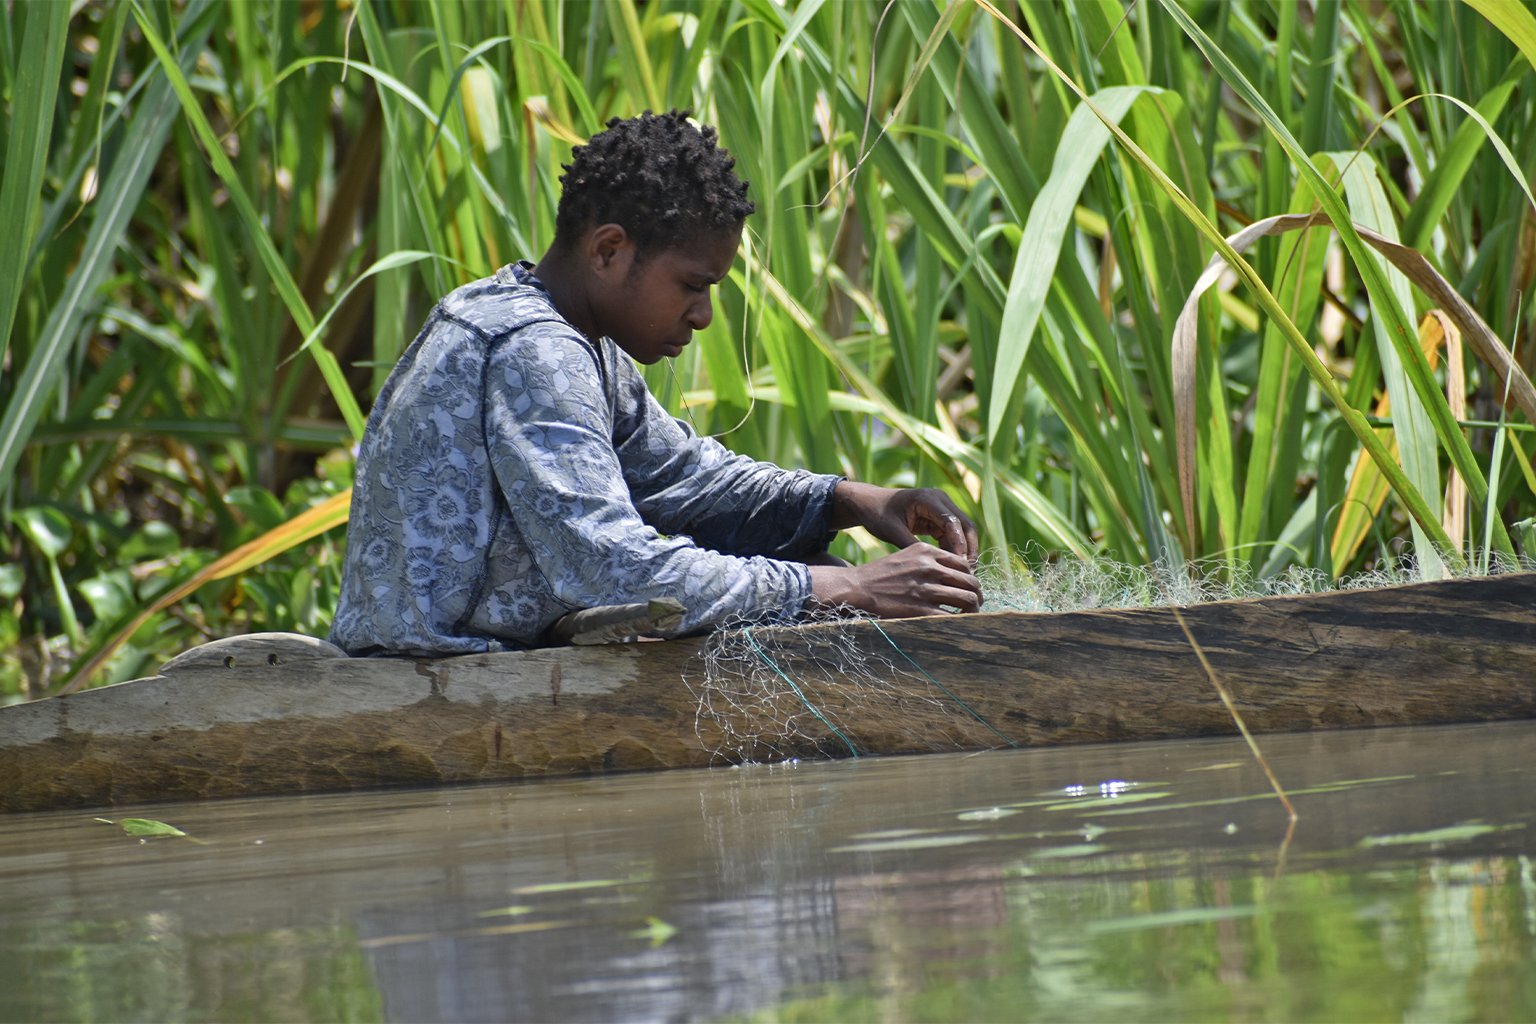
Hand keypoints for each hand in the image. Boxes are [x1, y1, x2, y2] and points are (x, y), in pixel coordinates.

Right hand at [809, 542, 982, 617]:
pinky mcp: (919, 609)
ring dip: (973, 610)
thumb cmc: (882, 574)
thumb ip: (931, 559)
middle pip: (970, 582)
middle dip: (977, 595)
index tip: (969, 589)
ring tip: (970, 616)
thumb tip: (957, 572)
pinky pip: (950, 617)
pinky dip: (959, 622)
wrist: (857, 587)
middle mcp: (929, 567)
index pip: (964, 564)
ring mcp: (925, 588)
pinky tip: (956, 625)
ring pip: (966, 600)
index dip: (971, 578)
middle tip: (976, 605)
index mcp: (927, 552)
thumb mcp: (907, 556)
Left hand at [831, 481, 978, 564]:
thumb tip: (932, 567)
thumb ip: (911, 546)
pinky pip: (953, 535)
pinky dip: (953, 550)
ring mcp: (942, 508)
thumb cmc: (878, 514)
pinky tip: (949, 568)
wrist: (870, 503)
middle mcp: (940, 500)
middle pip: (967, 526)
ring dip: (964, 552)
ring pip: (963, 532)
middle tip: (968, 574)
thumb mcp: (892, 531)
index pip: (953, 523)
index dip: (959, 546)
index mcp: (928, 499)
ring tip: (961, 575)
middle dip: (969, 550)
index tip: (960, 567)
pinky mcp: (939, 518)